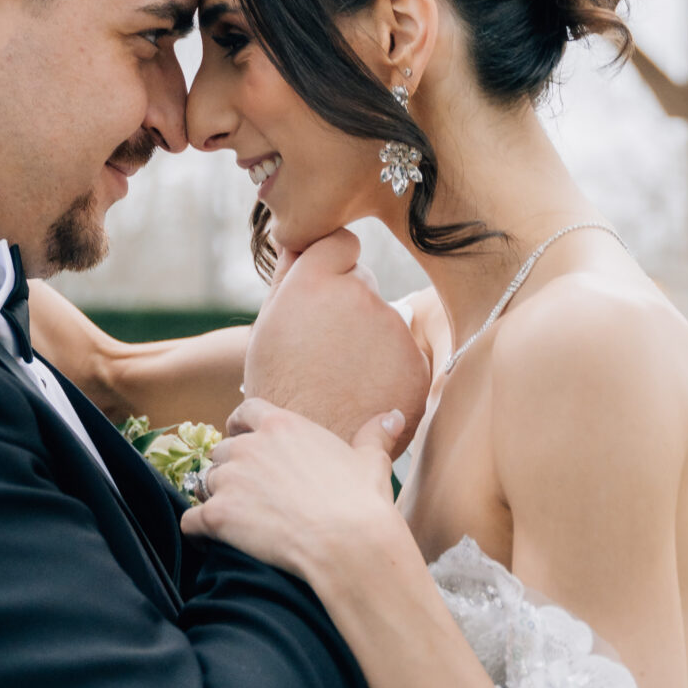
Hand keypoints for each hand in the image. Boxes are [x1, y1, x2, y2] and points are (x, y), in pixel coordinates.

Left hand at [180, 396, 404, 588]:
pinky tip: (209, 541)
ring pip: (206, 484)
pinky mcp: (218, 515)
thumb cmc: (362, 503)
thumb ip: (376, 435)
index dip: (239, 426)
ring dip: (216, 499)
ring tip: (236, 520)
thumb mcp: (371, 462)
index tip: (240, 437)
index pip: (244, 412)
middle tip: (247, 493)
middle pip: (222, 451)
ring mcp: (230, 479)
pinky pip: (191, 520)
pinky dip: (197, 530)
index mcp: (281, 426)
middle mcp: (249, 446)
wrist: (348, 543)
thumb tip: (394, 415)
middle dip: (230, 470)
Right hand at [244, 231, 430, 443]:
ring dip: (369, 340)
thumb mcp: (269, 325)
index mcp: (316, 282)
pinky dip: (390, 370)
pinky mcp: (418, 364)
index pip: (341, 243)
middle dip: (347, 305)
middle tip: (323, 349)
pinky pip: (404, 354)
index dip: (331, 265)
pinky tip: (364, 394)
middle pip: (362, 283)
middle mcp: (361, 295)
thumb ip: (288, 274)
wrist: (312, 452)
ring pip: (384, 321)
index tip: (322, 290)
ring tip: (341, 379)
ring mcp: (394, 330)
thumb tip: (299, 235)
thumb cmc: (279, 387)